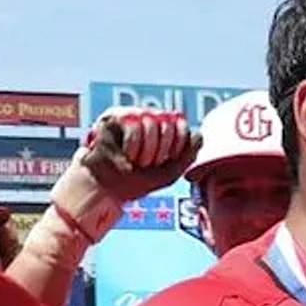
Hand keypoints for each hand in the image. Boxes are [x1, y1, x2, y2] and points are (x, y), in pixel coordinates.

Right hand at [69, 109, 197, 207]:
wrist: (105, 190)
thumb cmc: (134, 182)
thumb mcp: (168, 173)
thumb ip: (187, 155)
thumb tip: (199, 134)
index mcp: (161, 130)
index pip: (180, 123)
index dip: (180, 140)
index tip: (168, 159)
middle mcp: (147, 119)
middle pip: (168, 119)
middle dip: (162, 148)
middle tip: (149, 163)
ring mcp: (130, 115)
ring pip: (151, 120)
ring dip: (147, 149)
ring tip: (137, 161)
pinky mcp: (112, 117)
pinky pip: (133, 123)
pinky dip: (133, 144)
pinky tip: (127, 155)